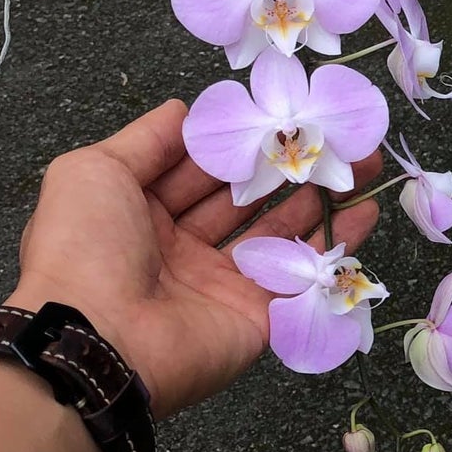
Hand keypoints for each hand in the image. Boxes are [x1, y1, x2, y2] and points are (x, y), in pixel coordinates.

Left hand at [6, 101, 381, 418]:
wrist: (100, 339)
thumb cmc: (84, 250)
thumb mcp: (93, 172)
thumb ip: (144, 139)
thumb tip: (185, 111)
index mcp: (143, 215)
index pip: (199, 169)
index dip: (238, 141)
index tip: (278, 114)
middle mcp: (185, 249)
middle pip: (247, 197)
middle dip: (288, 163)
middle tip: (331, 133)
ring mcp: (225, 282)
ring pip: (281, 231)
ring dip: (319, 195)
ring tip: (358, 163)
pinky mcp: (260, 314)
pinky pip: (304, 274)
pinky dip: (338, 243)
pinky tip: (366, 210)